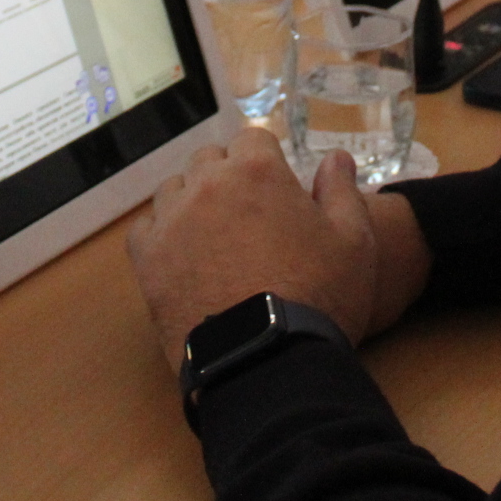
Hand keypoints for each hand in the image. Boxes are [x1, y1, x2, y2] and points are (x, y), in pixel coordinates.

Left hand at [128, 127, 382, 361]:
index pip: (253, 139)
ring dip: (193, 203)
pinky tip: (182, 258)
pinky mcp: (147, 259)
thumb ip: (341, 190)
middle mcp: (208, 184)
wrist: (267, 361)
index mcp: (257, 171)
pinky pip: (146, 228)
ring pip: (174, 191)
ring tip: (215, 240)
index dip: (267, 163)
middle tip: (250, 218)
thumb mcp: (354, 242)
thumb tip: (335, 157)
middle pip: (210, 161)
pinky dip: (162, 236)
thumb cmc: (319, 298)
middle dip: (228, 178)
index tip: (276, 191)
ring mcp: (171, 220)